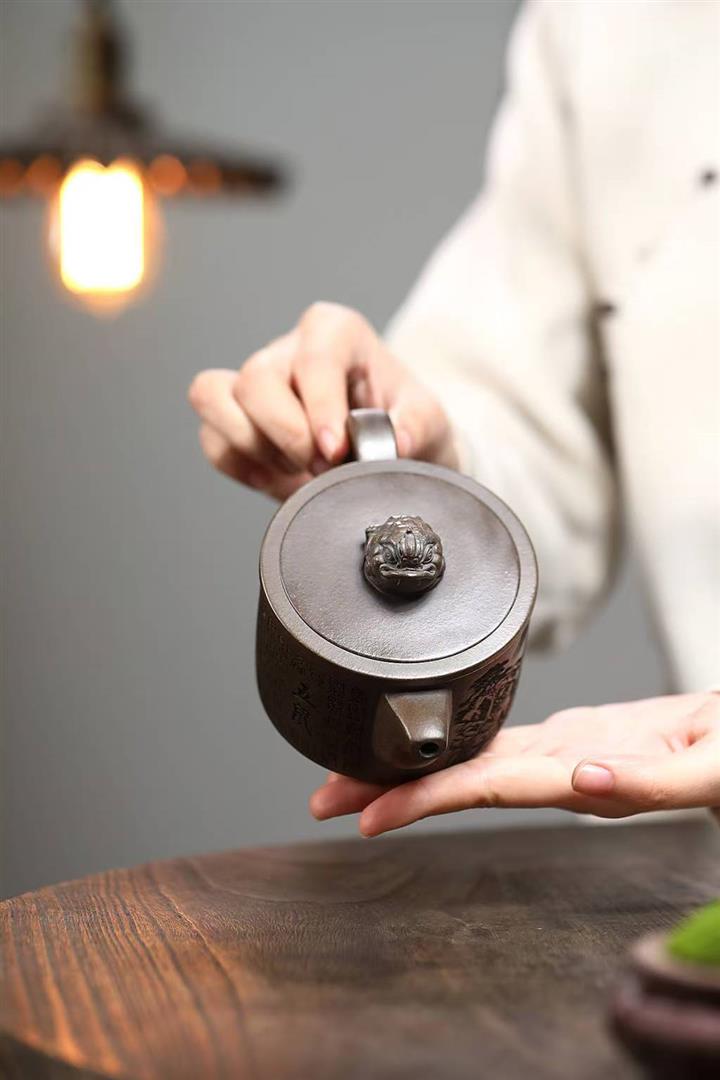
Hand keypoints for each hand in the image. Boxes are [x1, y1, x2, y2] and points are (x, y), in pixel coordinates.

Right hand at [188, 302, 457, 498]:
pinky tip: (281, 481)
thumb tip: (395, 441)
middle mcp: (288, 350)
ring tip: (298, 471)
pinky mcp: (232, 418)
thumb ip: (417, 426)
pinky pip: (212, 440)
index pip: (315, 357)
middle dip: (284, 433)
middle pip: (255, 378)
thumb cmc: (406, 424)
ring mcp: (254, 382)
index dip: (320, 406)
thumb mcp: (429, 422)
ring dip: (253, 445)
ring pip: (214, 397)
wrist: (392, 451)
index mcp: (336, 333)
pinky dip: (242, 468)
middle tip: (320, 467)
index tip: (336, 450)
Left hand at [310, 693, 719, 835]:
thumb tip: (579, 776)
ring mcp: (557, 754)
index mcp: (578, 780)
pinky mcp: (569, 735)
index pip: (485, 791)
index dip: (423, 801)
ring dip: (409, 770)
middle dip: (388, 791)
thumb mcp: (703, 768)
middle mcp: (555, 771)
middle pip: (457, 783)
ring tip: (349, 773)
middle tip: (321, 797)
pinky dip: (453, 742)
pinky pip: (498, 740)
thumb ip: (646, 780)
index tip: (368, 814)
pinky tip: (422, 742)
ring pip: (471, 763)